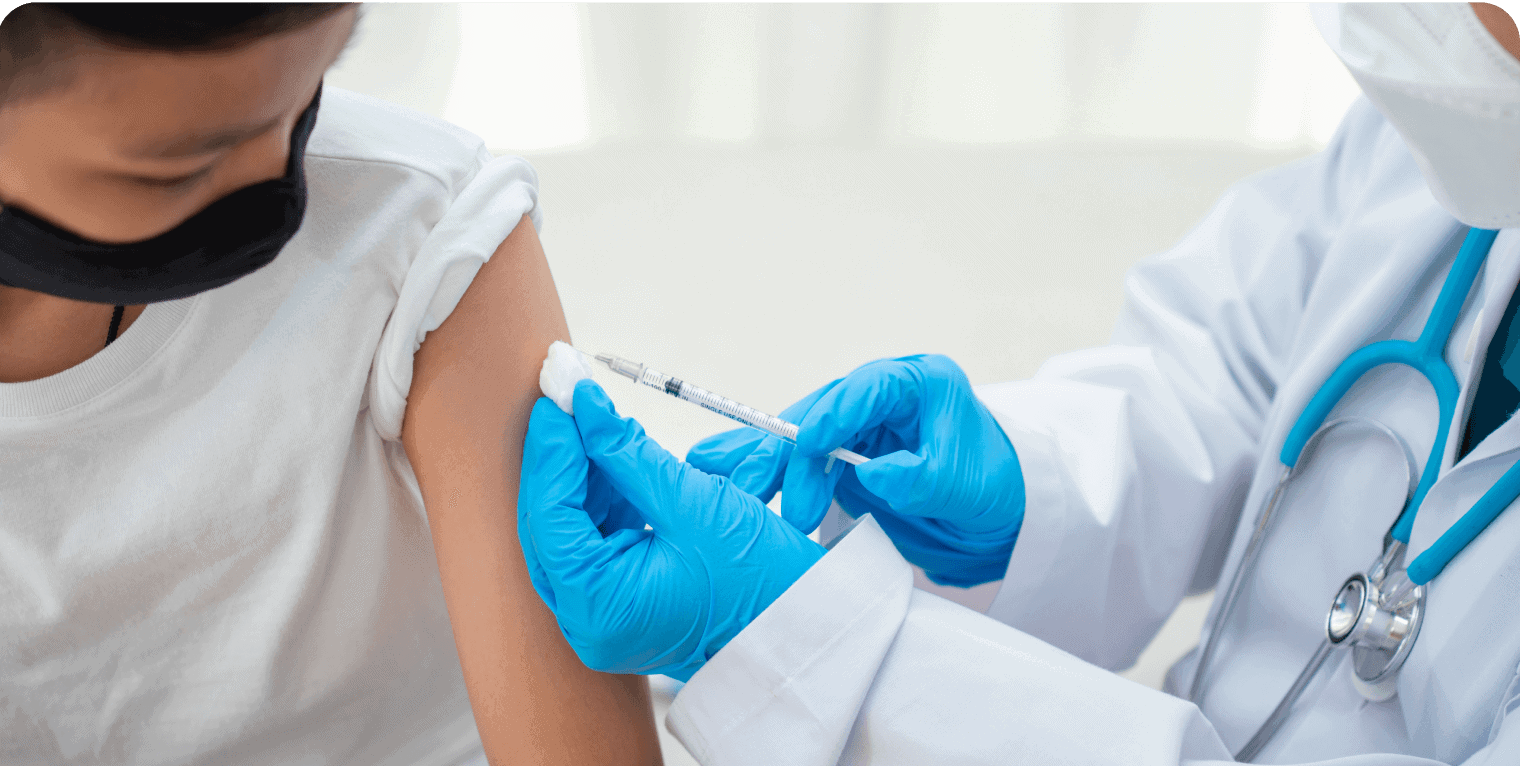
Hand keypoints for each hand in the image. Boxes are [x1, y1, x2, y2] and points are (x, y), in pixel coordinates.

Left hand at [517, 380, 824, 681]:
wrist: (805, 632)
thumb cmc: (764, 584)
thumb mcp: (694, 505)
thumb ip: (628, 453)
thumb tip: (585, 405)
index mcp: (598, 607)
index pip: (550, 514)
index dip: (553, 448)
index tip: (559, 393)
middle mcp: (588, 621)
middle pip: (551, 522)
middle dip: (566, 457)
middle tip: (573, 399)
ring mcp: (605, 616)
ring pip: (573, 527)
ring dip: (588, 474)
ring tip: (607, 424)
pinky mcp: (624, 603)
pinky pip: (600, 541)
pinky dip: (609, 499)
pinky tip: (624, 460)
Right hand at [687, 354, 1023, 586]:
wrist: (999, 511)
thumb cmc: (993, 484)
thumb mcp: (966, 483)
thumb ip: (921, 477)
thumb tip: (873, 475)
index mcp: (919, 383)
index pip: (870, 389)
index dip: (835, 415)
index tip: (810, 445)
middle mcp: (880, 397)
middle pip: (821, 413)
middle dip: (784, 452)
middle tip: (756, 488)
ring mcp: (856, 425)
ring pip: (799, 436)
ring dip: (764, 463)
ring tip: (727, 485)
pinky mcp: (840, 455)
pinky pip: (797, 460)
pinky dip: (765, 470)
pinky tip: (721, 474)